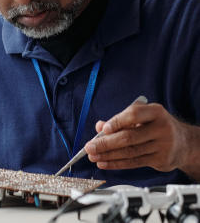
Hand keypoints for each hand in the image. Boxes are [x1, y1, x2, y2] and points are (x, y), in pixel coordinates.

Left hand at [84, 102, 199, 176]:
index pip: (134, 115)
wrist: (184, 142)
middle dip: (106, 143)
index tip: (103, 129)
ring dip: (108, 155)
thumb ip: (121, 119)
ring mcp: (162, 146)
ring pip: (130, 152)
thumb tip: (99, 127)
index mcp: (155, 112)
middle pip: (129, 137)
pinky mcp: (161, 161)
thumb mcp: (142, 116)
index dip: (117, 121)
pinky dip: (117, 163)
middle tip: (90, 146)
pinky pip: (134, 163)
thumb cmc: (157, 125)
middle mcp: (161, 128)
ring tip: (93, 156)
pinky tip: (104, 163)